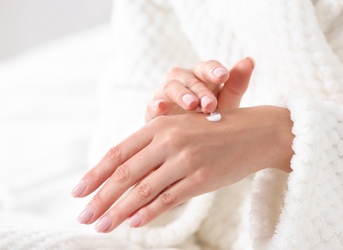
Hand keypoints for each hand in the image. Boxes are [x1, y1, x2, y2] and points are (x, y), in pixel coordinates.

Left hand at [71, 106, 293, 232]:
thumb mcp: (182, 129)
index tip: (78, 191)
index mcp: (161, 125)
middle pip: (125, 173)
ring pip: (143, 189)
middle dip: (100, 197)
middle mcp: (170, 140)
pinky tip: (134, 223)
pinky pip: (168, 199)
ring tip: (102, 226)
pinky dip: (148, 212)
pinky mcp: (201, 178)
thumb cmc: (215, 131)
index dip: (96, 173)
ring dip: (119, 210)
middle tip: (83, 216)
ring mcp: (185, 159)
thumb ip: (154, 147)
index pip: (119, 152)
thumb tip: (126, 177)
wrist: (255, 132)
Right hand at [145, 57, 254, 121]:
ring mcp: (166, 93)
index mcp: (202, 76)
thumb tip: (250, 60)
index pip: (206, 67)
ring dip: (181, 94)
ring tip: (192, 105)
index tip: (223, 75)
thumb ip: (236, 84)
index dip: (214, 70)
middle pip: (189, 77)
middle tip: (210, 103)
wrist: (191, 142)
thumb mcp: (227, 103)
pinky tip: (161, 108)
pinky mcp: (154, 109)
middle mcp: (183, 80)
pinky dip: (156, 104)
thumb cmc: (211, 117)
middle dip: (200, 89)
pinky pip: (153, 104)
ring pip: (171, 86)